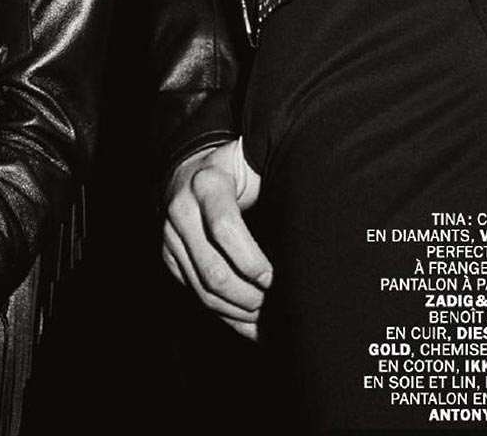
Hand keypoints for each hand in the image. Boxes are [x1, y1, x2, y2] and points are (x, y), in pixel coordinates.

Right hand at [162, 138, 272, 339]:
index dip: (252, 261)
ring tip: (266, 319)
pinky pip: (194, 293)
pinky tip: (248, 322)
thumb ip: (279, 177)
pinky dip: (224, 314)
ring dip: (238, 312)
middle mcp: (182, 209)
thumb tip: (317, 219)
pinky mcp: (168, 255)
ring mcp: (170, 235)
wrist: (191, 169)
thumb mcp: (254, 164)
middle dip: (248, 297)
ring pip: (203, 289)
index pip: (225, 227)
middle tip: (275, 305)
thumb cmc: (237, 171)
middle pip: (214, 270)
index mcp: (207, 183)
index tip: (274, 278)